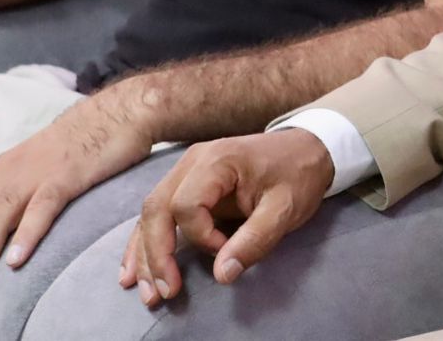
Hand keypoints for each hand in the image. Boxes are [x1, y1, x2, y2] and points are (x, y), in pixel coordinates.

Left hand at [0, 96, 152, 275]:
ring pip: (0, 215)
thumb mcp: (41, 162)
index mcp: (2, 168)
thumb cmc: (86, 140)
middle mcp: (11, 170)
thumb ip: (21, 187)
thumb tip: (11, 219)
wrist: (122, 112)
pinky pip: (41, 209)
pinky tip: (16, 260)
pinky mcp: (66, 175)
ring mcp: (38, 172)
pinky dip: (27, 234)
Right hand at [121, 129, 332, 307]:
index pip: (187, 205)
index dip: (201, 237)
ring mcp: (186, 170)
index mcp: (217, 160)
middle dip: (156, 255)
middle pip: (157, 209)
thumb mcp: (286, 208)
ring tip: (146, 292)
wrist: (308, 149)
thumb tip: (222, 274)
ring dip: (144, 254)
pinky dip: (145, 242)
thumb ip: (255, 239)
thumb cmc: (298, 175)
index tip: (226, 250)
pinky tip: (134, 270)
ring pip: (151, 213)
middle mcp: (193, 161)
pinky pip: (158, 212)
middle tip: (162, 293)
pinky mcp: (187, 183)